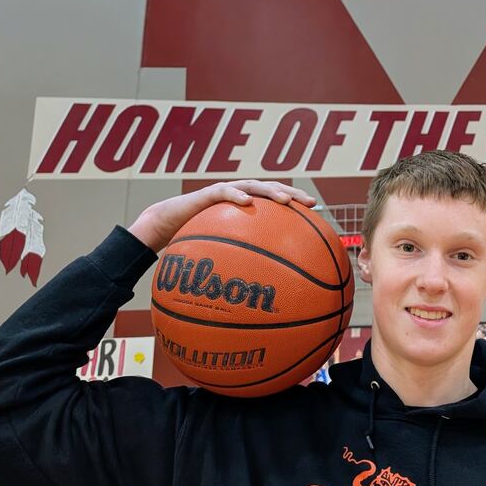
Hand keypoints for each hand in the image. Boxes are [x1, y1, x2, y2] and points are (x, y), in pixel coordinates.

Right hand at [127, 180, 316, 251]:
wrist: (166, 226)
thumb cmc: (196, 245)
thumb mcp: (222, 258)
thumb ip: (241, 267)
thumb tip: (261, 299)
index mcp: (250, 211)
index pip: (279, 205)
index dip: (298, 208)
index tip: (319, 217)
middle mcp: (241, 198)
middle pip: (273, 191)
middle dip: (293, 194)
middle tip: (311, 204)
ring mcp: (226, 192)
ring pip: (253, 187)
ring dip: (270, 192)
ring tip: (284, 200)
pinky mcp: (207, 194)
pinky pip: (223, 192)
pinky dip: (235, 195)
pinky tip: (246, 202)